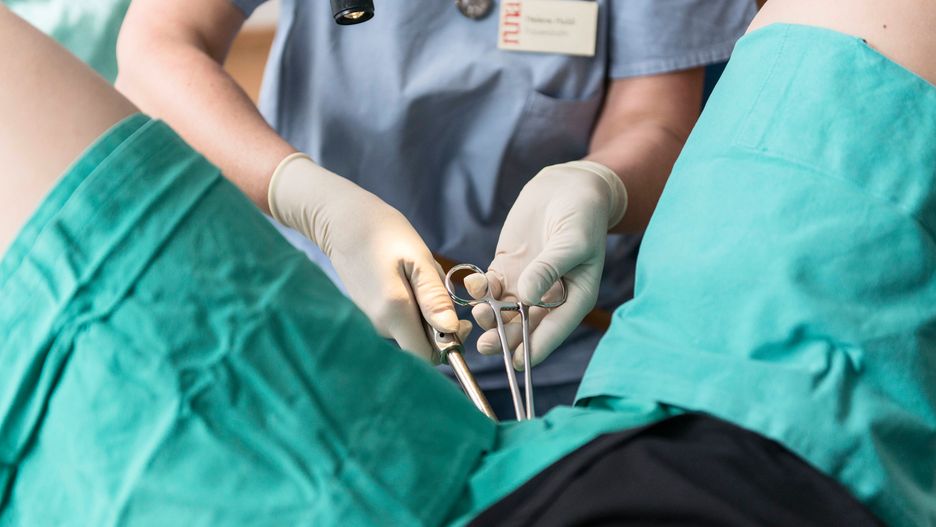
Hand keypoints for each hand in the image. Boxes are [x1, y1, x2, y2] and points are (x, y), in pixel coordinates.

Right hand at [268, 153, 461, 358]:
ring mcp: (370, 321)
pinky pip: (397, 321)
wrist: (343, 223)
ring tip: (420, 278)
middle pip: (419, 345)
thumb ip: (434, 297)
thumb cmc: (385, 234)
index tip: (460, 322)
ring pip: (409, 332)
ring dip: (424, 313)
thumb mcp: (419, 259)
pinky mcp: (367, 314)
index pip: (426, 356)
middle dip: (438, 327)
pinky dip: (410, 307)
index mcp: (394, 313)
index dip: (448, 346)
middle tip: (443, 290)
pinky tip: (405, 280)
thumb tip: (451, 331)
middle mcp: (380, 325)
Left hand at [468, 161, 626, 367]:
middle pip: (525, 326)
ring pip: (504, 310)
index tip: (516, 362)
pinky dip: (479, 290)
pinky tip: (473, 286)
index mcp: (575, 296)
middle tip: (486, 346)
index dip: (535, 347)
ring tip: (479, 314)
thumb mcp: (572, 240)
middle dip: (506, 339)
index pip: (554, 329)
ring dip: (490, 317)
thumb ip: (550, 267)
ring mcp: (525, 283)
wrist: (569, 187)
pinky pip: (490, 287)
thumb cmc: (583, 214)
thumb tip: (527, 297)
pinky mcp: (507, 268)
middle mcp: (549, 296)